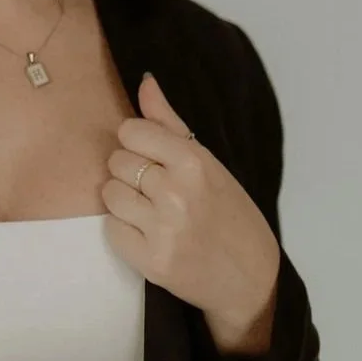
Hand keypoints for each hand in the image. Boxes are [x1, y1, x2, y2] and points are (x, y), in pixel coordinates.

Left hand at [101, 73, 280, 327]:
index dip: (137, 142)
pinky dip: (124, 231)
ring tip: (151, 211)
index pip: (131, 131)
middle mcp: (177, 193)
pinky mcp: (151, 262)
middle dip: (130, 172)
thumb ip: (169, 123)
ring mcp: (163, 230)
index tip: (152, 157)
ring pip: (110, 194)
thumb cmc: (229, 213)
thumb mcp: (208, 163)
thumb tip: (144, 81)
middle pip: (117, 162)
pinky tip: (148, 234)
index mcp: (194, 162)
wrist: (251, 278)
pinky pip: (111, 229)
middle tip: (155, 189)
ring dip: (124, 201)